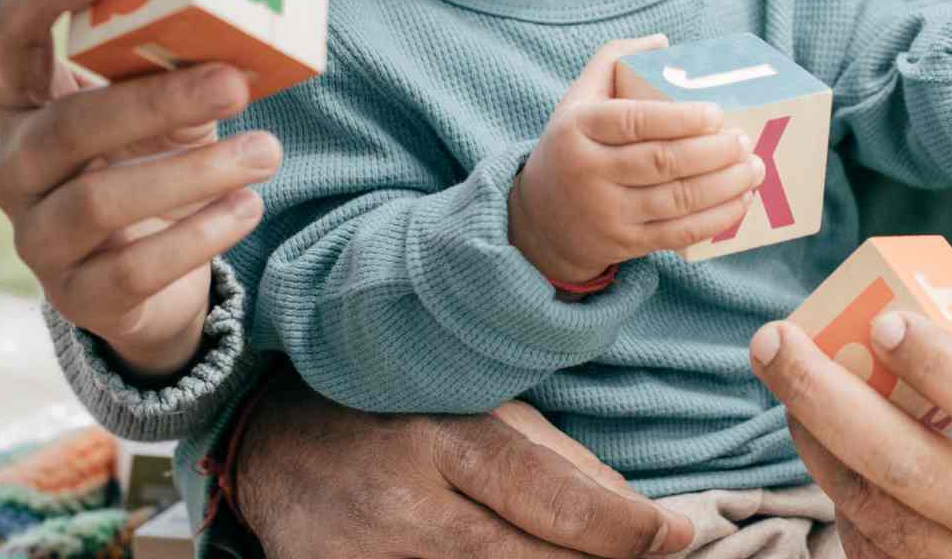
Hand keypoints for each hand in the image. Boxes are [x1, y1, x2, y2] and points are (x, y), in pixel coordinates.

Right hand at [0, 0, 279, 378]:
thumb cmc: (154, 166)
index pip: (8, 37)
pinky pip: (134, 268)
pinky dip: (201, 234)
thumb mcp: (166, 112)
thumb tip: (249, 28)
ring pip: (99, 201)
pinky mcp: (78, 296)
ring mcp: (38, 236)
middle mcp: (15, 166)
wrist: (151, 281)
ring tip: (268, 152)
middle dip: (157, 102)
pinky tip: (248, 206)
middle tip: (236, 83)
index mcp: (27, 103)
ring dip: (193, 173)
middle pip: (68, 128)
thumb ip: (183, 71)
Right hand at [232, 366, 694, 557]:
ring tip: (589, 556)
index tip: (678, 536)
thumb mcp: (482, 408)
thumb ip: (562, 460)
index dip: (626, 527)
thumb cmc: (400, 410)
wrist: (273, 440)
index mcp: (448, 441)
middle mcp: (408, 509)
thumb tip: (639, 513)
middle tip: (646, 554)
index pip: (555, 498)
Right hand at [508, 35, 765, 281]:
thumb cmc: (571, 147)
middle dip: (714, 152)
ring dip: (725, 186)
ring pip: (677, 200)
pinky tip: (740, 202)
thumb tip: (662, 40)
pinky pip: (678, 234)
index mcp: (579, 128)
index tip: (717, 113)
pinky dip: (715, 219)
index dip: (680, 119)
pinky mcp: (624, 242)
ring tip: (754, 169)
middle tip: (745, 140)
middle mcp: (589, 171)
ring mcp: (607, 211)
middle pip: (662, 162)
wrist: (540, 221)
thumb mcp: (576, 100)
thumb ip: (613, 61)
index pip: (635, 121)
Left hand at [748, 312, 951, 558]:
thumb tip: (939, 337)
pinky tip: (825, 448)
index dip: (946, 371)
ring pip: (878, 515)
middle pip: (915, 470)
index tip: (886, 322)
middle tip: (775, 342)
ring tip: (788, 383)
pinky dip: (842, 496)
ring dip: (818, 446)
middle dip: (831, 400)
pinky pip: (873, 552)